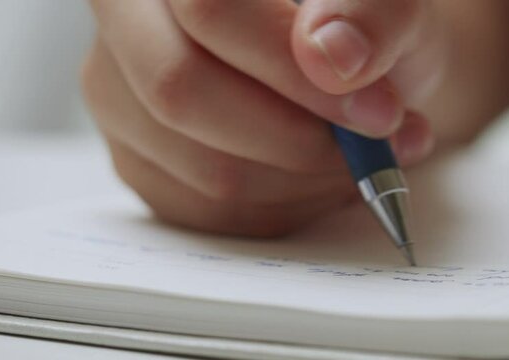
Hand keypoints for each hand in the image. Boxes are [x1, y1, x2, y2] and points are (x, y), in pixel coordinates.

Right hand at [82, 0, 440, 236]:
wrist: (340, 63)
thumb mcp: (387, 3)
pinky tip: (318, 175)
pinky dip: (284, 208)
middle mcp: (128, 20)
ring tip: (357, 156)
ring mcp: (120, 95)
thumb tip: (334, 57)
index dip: (292, 72)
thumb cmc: (355, 27)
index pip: (209, 10)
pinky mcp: (138, 158)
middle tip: (372, 145)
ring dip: (303, 180)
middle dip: (297, 139)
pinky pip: (209, 212)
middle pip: (180, 92)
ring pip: (204, 168)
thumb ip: (372, 10)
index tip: (374, 112)